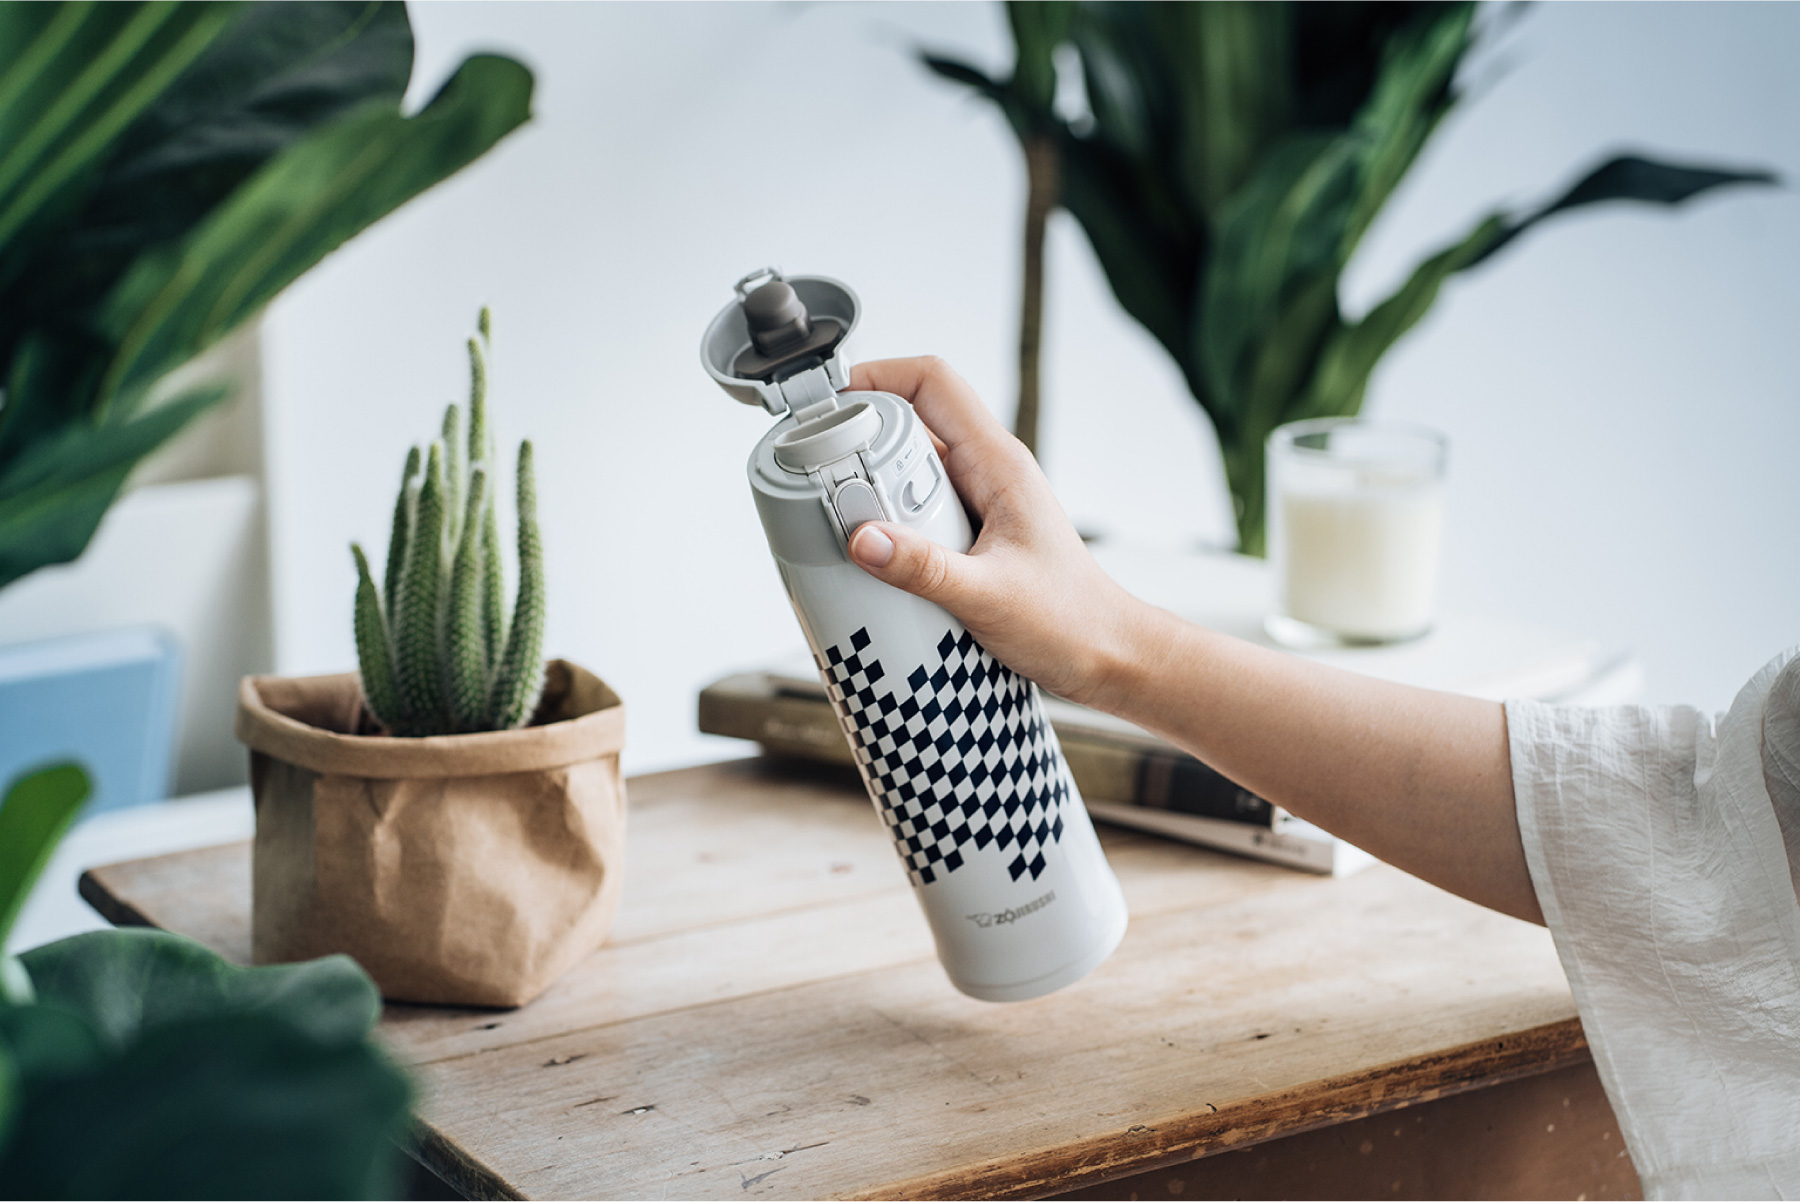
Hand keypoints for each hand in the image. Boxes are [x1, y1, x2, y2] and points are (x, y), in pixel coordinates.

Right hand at [844, 357, 1151, 706]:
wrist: (1107, 657)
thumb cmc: (1070, 621)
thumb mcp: (988, 597)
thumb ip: (923, 569)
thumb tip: (860, 538)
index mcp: (999, 463)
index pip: (933, 382)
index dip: (876, 376)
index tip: (830, 402)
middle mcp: (987, 472)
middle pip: (909, 424)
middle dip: (860, 441)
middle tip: (820, 474)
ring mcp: (979, 502)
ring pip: (909, 470)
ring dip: (871, 487)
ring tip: (838, 517)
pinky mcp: (971, 535)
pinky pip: (917, 510)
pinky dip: (887, 522)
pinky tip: (869, 556)